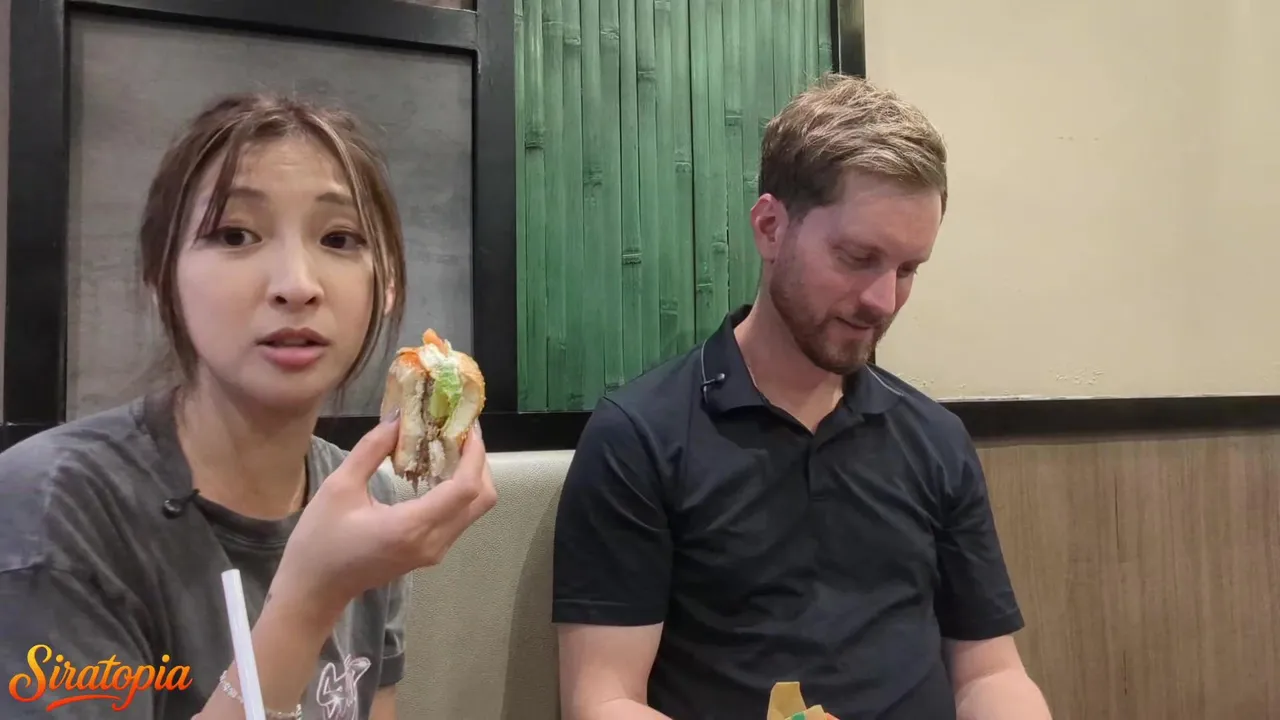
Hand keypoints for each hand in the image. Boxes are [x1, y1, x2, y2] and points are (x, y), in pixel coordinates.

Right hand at [267, 411, 497, 629]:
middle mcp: (433, 542)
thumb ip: (371, 450)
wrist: (315, 590)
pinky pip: (459, 518)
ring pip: (474, 509)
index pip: (466, 487)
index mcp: (412, 526)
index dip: (474, 453)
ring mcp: (435, 552)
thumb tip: (399, 417)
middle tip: (460, 430)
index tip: (468, 424)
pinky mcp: (430, 554)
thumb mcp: (339, 487)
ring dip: (471, 475)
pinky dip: (459, 491)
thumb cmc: (320, 541)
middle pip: (482, 499)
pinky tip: (439, 469)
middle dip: (478, 461)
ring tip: (450, 444)